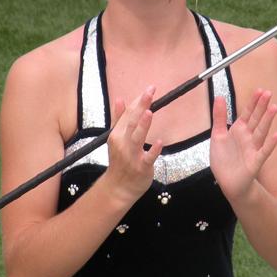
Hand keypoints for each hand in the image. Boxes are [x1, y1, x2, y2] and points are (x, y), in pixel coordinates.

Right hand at [104, 86, 162, 204]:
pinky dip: (153, 150)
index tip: (149, 89)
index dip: (138, 101)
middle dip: (140, 106)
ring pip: (137, 138)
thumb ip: (118, 118)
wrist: (119, 187)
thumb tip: (118, 99)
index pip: (128, 114)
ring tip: (149, 111)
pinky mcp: (141, 168)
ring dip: (143, 125)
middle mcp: (123, 143)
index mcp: (117, 134)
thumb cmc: (120, 161)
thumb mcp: (116, 138)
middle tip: (150, 92)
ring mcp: (131, 156)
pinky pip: (148, 158)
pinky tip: (160, 142)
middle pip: (131, 122)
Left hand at [210, 89, 276, 201]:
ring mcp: (253, 149)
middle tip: (269, 93)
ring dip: (268, 120)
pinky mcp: (255, 162)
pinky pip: (264, 151)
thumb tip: (219, 96)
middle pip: (256, 119)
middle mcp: (248, 137)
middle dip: (261, 106)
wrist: (228, 183)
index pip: (247, 113)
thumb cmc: (224, 160)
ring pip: (261, 132)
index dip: (253, 102)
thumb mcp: (217, 136)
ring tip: (275, 108)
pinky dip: (270, 144)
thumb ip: (219, 117)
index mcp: (239, 130)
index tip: (260, 90)